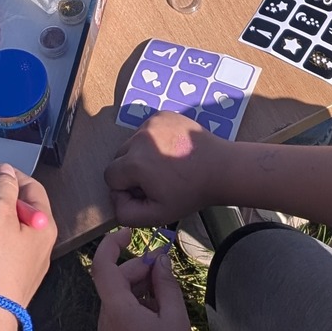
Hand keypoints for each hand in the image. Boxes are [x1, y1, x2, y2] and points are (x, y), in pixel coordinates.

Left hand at [90, 230, 199, 330]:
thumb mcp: (174, 320)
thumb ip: (166, 285)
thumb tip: (160, 259)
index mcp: (117, 310)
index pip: (102, 266)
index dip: (112, 244)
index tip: (129, 233)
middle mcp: (105, 321)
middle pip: (114, 282)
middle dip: (137, 269)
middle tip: (164, 268)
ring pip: (118, 299)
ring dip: (138, 288)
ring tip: (166, 294)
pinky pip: (120, 317)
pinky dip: (136, 306)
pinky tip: (158, 314)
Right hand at [104, 113, 224, 226]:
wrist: (221, 169)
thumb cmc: (190, 193)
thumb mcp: (158, 215)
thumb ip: (127, 214)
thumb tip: (115, 199)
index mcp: (135, 163)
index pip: (110, 176)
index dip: (125, 189)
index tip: (146, 192)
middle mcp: (139, 138)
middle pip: (119, 157)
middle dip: (132, 171)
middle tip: (157, 180)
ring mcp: (151, 122)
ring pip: (132, 143)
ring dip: (142, 155)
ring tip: (166, 165)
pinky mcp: (162, 114)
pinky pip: (146, 130)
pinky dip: (154, 140)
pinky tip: (171, 150)